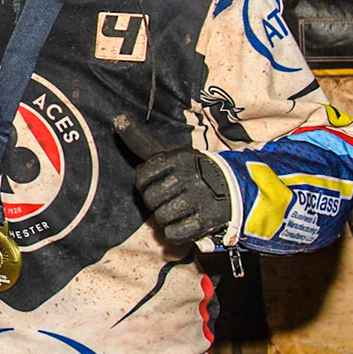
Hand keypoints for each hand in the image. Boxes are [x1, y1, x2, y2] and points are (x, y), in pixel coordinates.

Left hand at [113, 117, 232, 243]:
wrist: (233, 187)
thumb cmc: (191, 170)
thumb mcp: (171, 154)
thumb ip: (142, 141)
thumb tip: (118, 120)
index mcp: (178, 159)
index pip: (142, 177)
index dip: (145, 184)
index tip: (156, 183)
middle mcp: (189, 176)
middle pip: (150, 199)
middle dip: (156, 202)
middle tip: (169, 198)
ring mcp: (199, 199)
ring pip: (162, 217)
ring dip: (166, 217)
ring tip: (178, 209)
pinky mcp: (207, 220)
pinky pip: (175, 233)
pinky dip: (175, 232)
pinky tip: (183, 223)